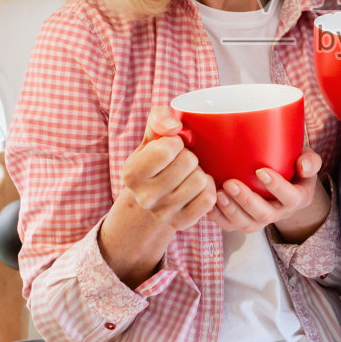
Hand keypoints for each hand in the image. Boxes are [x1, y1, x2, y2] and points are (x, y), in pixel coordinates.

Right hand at [98, 106, 214, 285]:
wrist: (153, 199)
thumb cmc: (155, 161)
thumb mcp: (151, 137)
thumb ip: (158, 119)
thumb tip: (174, 127)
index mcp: (132, 173)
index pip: (168, 148)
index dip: (176, 142)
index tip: (171, 148)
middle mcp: (145, 197)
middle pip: (189, 162)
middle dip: (189, 157)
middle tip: (180, 163)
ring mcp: (164, 213)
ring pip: (200, 180)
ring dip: (199, 173)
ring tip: (187, 175)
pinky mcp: (182, 222)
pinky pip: (209, 199)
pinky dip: (208, 188)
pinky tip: (197, 188)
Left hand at [208, 149, 330, 243]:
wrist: (286, 185)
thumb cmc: (295, 168)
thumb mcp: (308, 161)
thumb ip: (310, 161)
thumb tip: (303, 165)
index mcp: (298, 198)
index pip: (290, 197)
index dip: (276, 186)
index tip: (261, 171)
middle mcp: (279, 213)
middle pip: (264, 215)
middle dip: (246, 200)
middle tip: (230, 183)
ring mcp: (261, 221)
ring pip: (246, 224)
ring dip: (231, 211)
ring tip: (218, 194)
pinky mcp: (244, 222)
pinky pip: (231, 227)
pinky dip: (218, 217)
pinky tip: (208, 204)